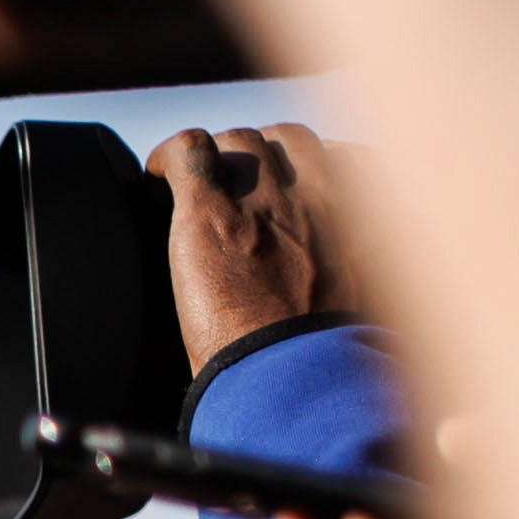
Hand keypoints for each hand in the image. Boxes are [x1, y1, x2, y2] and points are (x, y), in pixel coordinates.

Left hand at [149, 118, 366, 377]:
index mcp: (361, 220)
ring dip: (218, 158)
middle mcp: (316, 198)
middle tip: (233, 188)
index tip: (288, 187)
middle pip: (289, 140)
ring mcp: (263, 202)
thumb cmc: (324, 361)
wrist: (291, 379)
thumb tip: (331, 278)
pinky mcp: (211, 216)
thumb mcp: (362, 304)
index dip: (309, 169)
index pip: (346, 158)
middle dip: (261, 155)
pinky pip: (188, 152)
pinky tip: (156, 177)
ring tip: (196, 189)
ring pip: (240, 139)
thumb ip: (350, 272)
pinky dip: (169, 158)